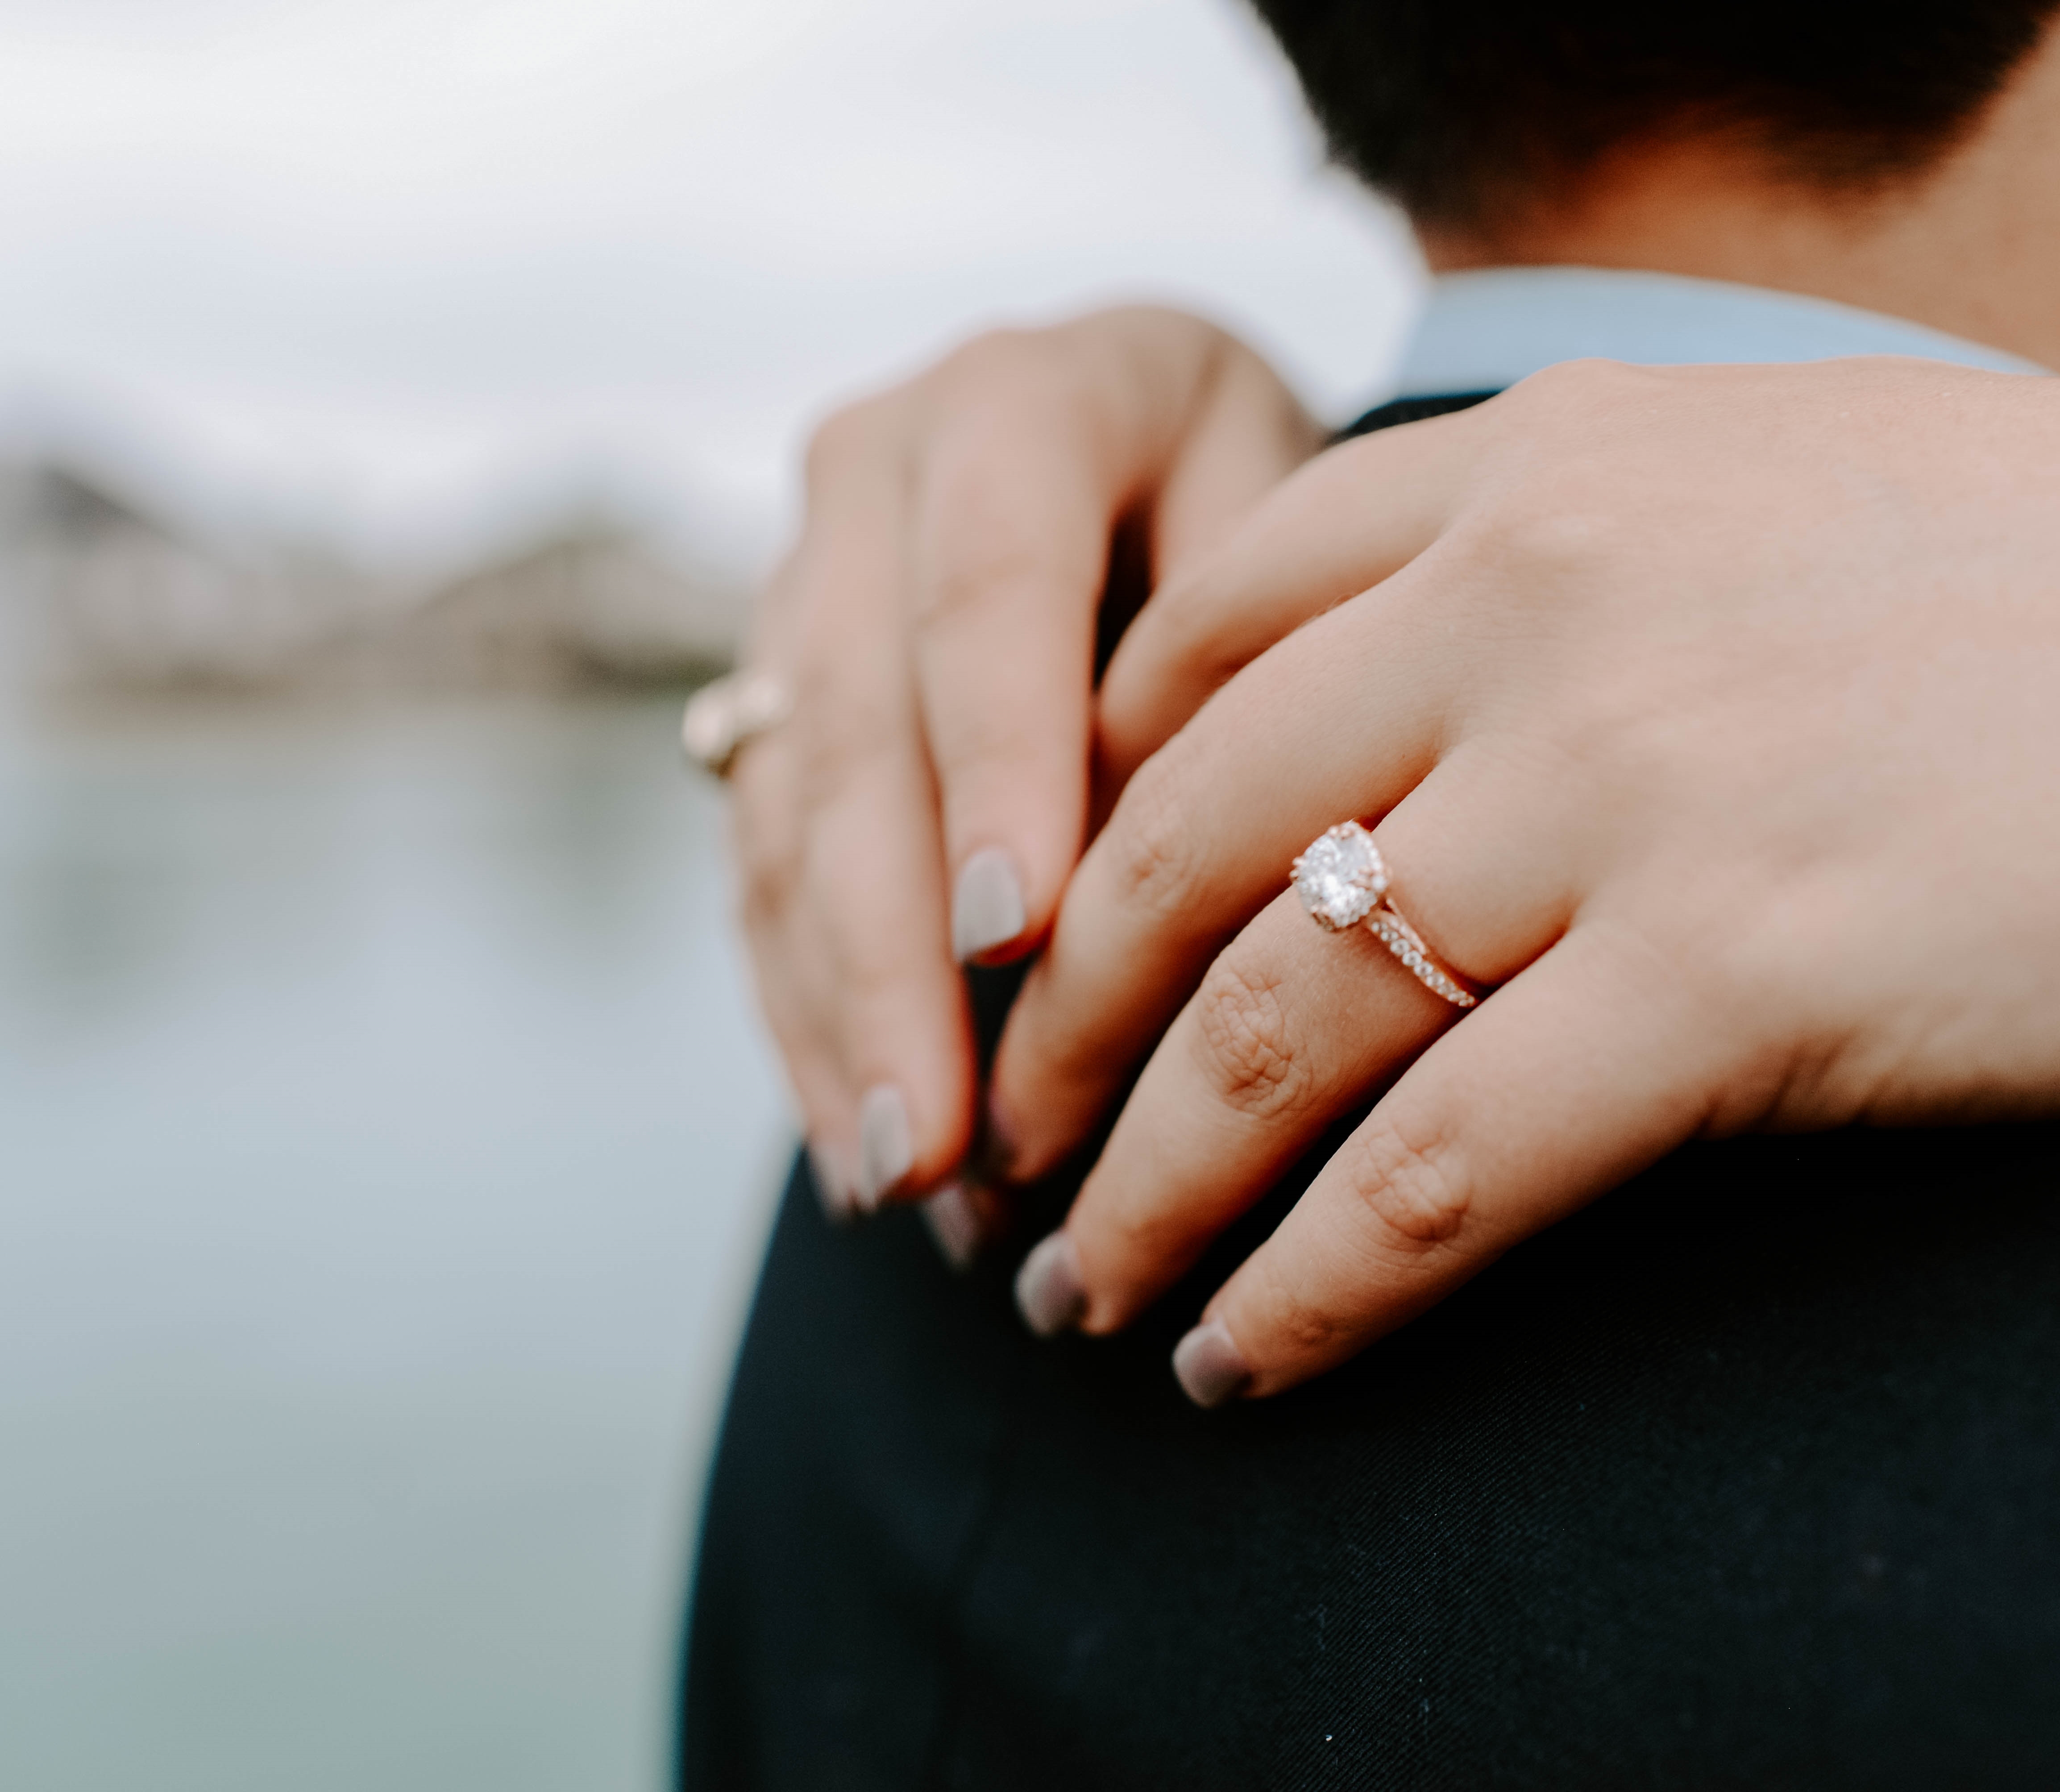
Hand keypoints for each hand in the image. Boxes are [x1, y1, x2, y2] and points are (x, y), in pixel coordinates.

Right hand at [730, 307, 1318, 1235]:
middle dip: (893, 951)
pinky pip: (763, 868)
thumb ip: (1236, 671)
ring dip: (842, 1013)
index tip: (1016, 941)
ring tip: (911, 1181)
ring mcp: (798, 582)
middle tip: (946, 1137)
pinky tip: (862, 1141)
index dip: (994, 765)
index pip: (991, 588)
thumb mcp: (1296, 524)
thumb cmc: (1275, 503)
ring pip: (788, 818)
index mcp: (1022, 403)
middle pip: (857, 725)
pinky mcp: (767, 699)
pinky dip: (812, 1012)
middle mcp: (878, 474)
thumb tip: (1186, 892)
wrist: (1173, 447)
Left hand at [986, 357, 2059, 1401]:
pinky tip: (1246, 1365)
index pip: (1195, 649)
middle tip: (1000, 1158)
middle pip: (1181, 848)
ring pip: (1272, 1024)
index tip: (1034, 954)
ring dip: (1145, 1189)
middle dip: (1054, 1031)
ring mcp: (1640, 784)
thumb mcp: (1791, 489)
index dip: (1073, 823)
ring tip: (1080, 1295)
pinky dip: (1310, 1293)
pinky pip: (1438, 1173)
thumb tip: (1420, 705)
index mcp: (1550, 466)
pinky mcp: (1749, 976)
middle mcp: (1550, 599)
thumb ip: (1582, 559)